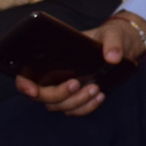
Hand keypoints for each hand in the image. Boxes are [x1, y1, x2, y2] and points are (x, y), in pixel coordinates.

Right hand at [16, 17, 145, 115]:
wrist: (121, 45)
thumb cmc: (108, 37)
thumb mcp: (112, 34)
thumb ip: (112, 43)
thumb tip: (113, 58)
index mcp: (50, 59)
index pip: (26, 75)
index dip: (24, 84)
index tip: (32, 89)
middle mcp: (53, 77)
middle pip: (43, 96)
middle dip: (58, 94)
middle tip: (76, 83)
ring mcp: (64, 89)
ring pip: (59, 106)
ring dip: (76, 101)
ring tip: (95, 88)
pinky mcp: (77, 97)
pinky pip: (76, 110)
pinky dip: (87, 107)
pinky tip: (100, 96)